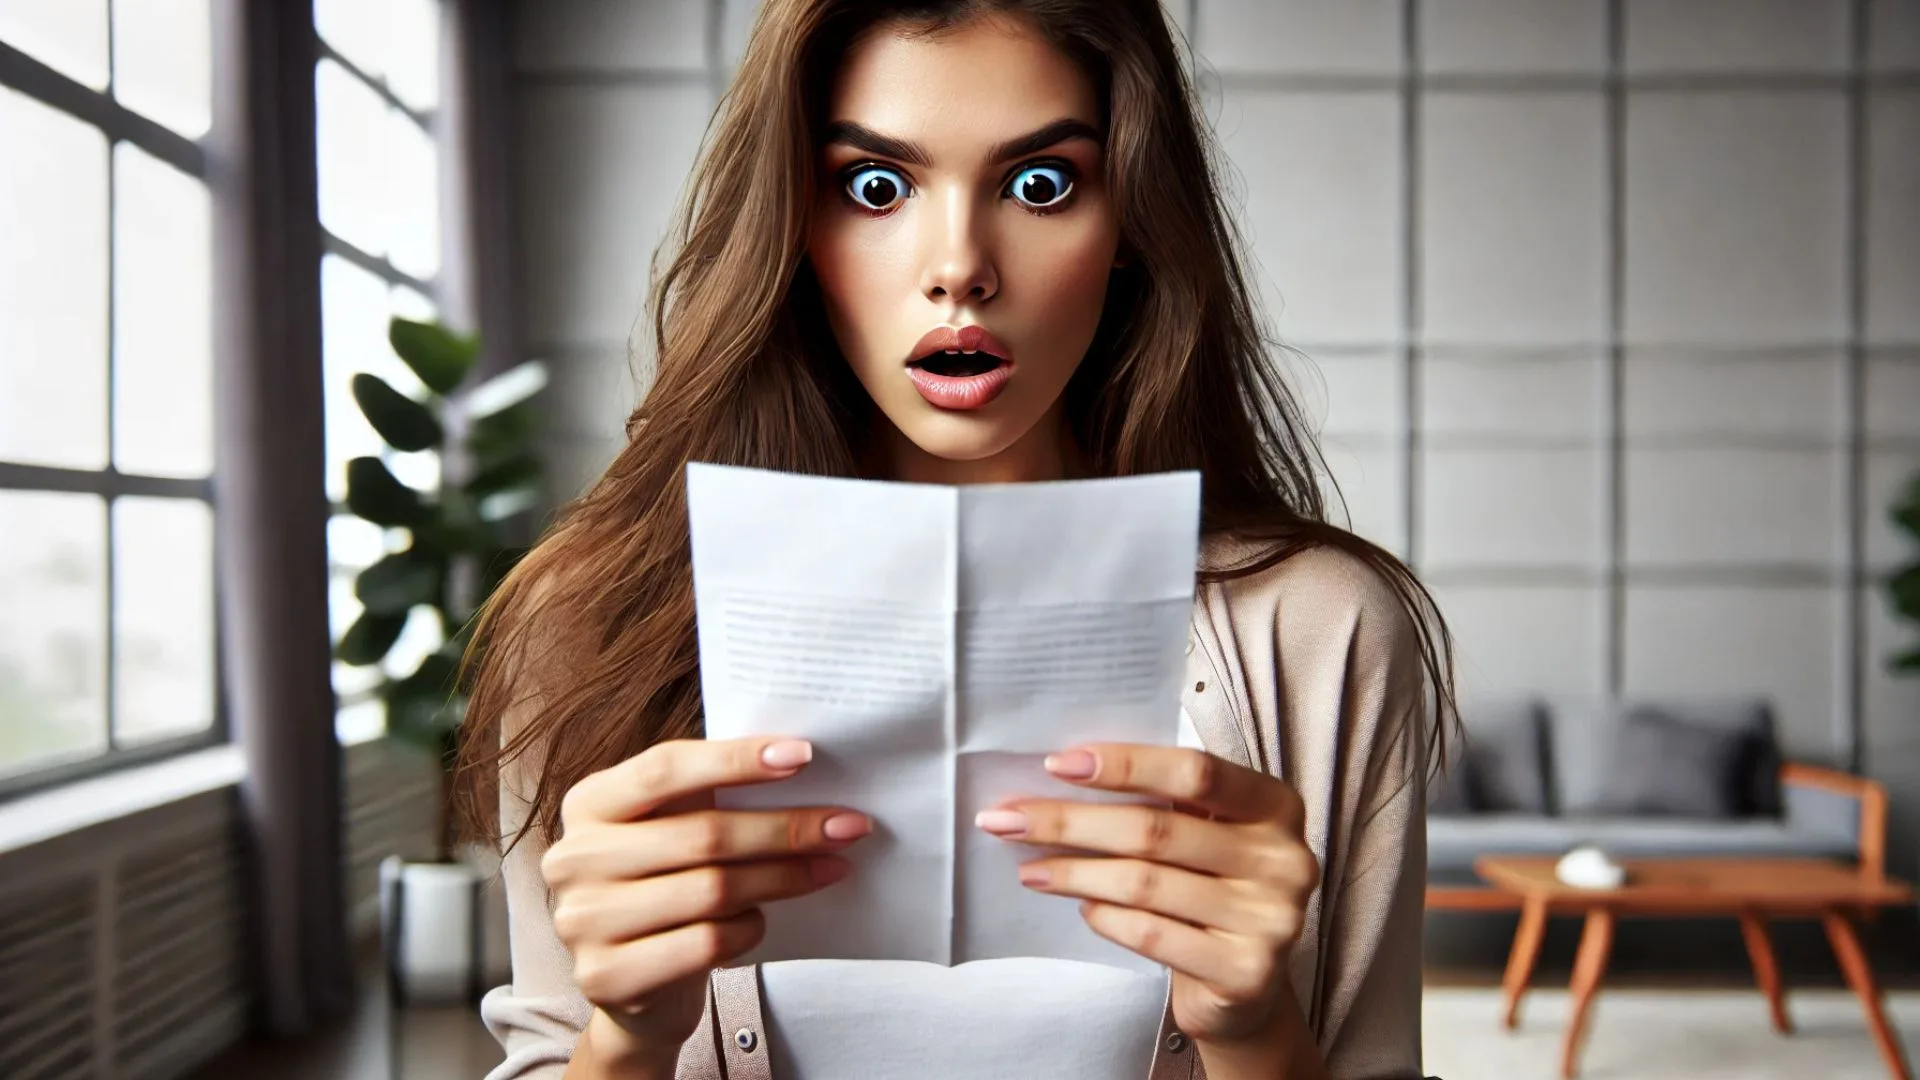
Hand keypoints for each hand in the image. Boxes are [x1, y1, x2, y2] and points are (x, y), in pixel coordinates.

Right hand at [542, 736, 869, 1064]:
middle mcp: (573, 858)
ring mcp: (583, 922)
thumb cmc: (666, 886)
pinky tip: (764, 919)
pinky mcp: (607, 976)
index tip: (803, 756)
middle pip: (701, 835)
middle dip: (786, 829)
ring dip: (785, 878)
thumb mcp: (671, 829)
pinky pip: (705, 944)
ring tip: (830, 868)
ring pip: (711, 890)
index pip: (664, 769)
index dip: (735, 759)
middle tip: (847, 826)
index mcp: (589, 804)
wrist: (634, 986)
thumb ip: (709, 796)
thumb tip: (798, 761)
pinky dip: (748, 928)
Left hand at [974, 744, 1317, 1043]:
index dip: (1125, 764)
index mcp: (1276, 806)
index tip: (1057, 763)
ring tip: (1029, 868)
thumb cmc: (1210, 890)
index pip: (1196, 772)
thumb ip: (1162, 803)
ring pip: (1146, 884)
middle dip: (1071, 822)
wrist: (1247, 989)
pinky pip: (1152, 934)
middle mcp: (1285, 860)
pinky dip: (1106, 918)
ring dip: (1073, 873)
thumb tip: (1062, 773)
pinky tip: (1080, 907)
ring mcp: (1271, 920)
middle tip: (1007, 819)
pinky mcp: (1246, 972)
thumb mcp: (1206, 835)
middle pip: (1158, 830)